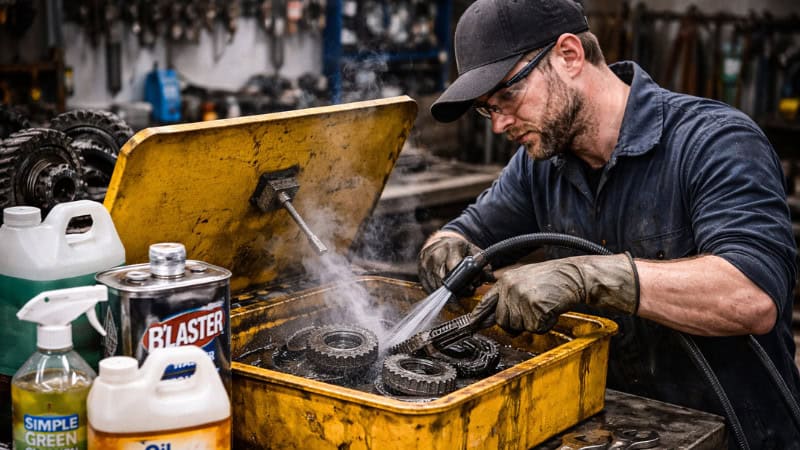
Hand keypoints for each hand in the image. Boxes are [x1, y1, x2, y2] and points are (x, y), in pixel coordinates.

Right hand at [417, 232, 493, 293]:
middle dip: (455, 291)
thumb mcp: (473, 251)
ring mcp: (425, 262)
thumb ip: (483, 264)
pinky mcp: (420, 270)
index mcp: (451, 247)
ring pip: (435, 286)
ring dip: (447, 294)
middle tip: (465, 294)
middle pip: (443, 279)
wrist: (440, 242)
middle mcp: (435, 254)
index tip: (470, 290)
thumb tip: (491, 278)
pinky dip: (438, 293)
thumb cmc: (459, 249)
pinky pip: (427, 287)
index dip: (463, 282)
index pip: (455, 268)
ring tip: (457, 294)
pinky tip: (446, 294)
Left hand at [472, 253, 638, 332]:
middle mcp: (509, 288)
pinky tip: (550, 309)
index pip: (486, 302)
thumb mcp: (524, 280)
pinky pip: (535, 328)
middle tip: (533, 309)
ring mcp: (522, 298)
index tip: (466, 328)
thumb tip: (493, 317)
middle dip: (517, 322)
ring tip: (543, 306)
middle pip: (503, 321)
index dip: (476, 317)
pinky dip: (545, 324)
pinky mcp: (535, 308)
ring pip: (518, 326)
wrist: (573, 275)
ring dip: (532, 323)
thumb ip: (508, 296)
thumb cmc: (550, 280)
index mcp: (505, 281)